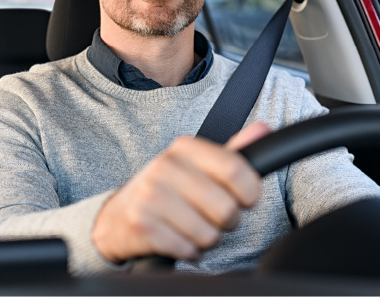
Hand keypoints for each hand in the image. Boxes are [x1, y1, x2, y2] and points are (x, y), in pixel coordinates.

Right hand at [92, 121, 270, 262]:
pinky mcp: (143, 224)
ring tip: (189, 227)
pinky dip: (188, 251)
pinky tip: (175, 238)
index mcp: (184, 147)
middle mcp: (165, 166)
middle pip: (226, 208)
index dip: (250, 192)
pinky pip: (188, 249)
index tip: (245, 199)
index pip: (236, 168)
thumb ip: (232, 152)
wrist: (117, 217)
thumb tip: (262, 128)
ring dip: (206, 239)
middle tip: (210, 216)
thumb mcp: (197, 166)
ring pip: (209, 234)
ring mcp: (152, 195)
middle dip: (226, 222)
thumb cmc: (167, 190)